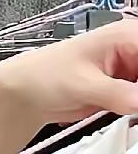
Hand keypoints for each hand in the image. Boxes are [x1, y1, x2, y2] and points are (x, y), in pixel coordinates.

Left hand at [0, 14, 137, 127]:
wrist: (26, 94)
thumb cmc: (44, 75)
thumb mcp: (84, 84)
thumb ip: (118, 94)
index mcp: (125, 35)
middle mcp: (132, 50)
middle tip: (133, 105)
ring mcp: (129, 71)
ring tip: (127, 110)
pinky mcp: (125, 90)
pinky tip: (132, 118)